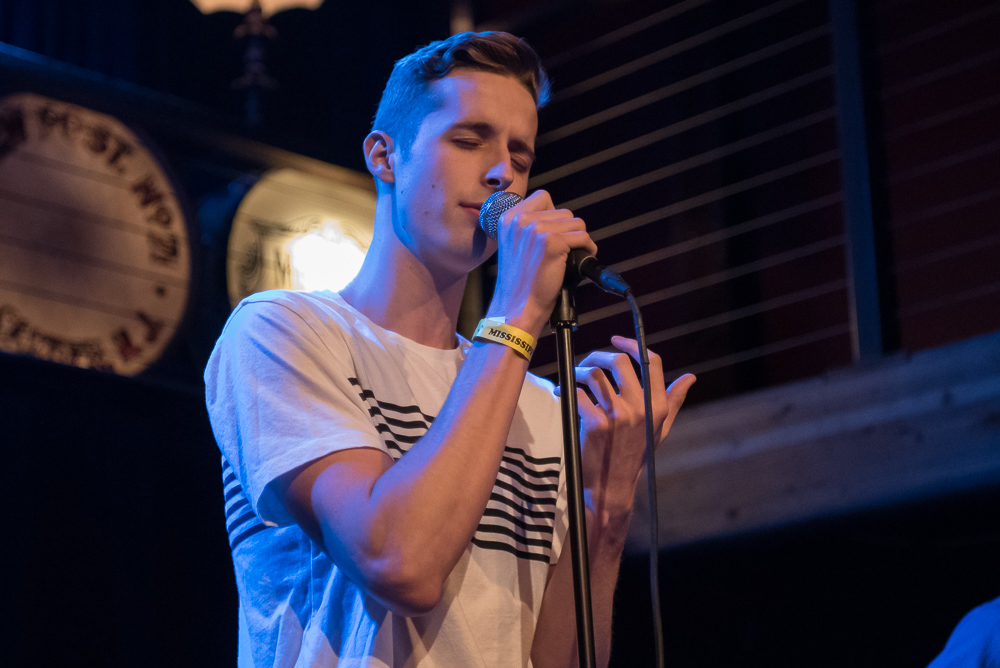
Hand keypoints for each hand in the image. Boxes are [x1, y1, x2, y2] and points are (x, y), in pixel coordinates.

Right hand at [487, 190, 597, 335]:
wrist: (517, 308)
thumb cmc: (520, 283)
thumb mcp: (516, 245)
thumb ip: (530, 227)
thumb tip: (560, 217)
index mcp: (508, 218)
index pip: (543, 198)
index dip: (554, 216)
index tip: (555, 235)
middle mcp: (520, 220)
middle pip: (563, 211)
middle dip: (569, 231)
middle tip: (565, 251)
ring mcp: (535, 230)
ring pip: (576, 223)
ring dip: (579, 240)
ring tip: (571, 257)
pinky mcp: (552, 243)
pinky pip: (582, 237)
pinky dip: (588, 249)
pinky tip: (579, 262)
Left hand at [571, 336, 694, 520]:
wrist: (613, 485)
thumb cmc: (636, 454)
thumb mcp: (660, 428)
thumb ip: (673, 401)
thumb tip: (690, 378)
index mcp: (658, 405)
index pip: (651, 362)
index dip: (632, 345)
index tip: (616, 340)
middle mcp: (641, 408)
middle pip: (620, 362)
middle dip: (599, 356)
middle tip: (588, 362)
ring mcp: (618, 415)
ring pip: (595, 375)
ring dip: (579, 371)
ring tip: (573, 377)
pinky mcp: (596, 423)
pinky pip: (578, 394)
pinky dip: (566, 390)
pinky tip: (562, 393)